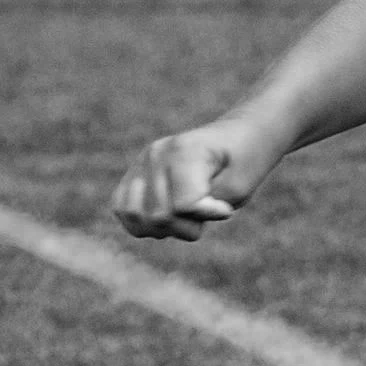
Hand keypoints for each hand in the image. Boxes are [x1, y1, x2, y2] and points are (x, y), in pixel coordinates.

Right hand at [111, 126, 257, 242]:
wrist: (238, 137)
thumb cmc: (244, 162)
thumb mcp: (240, 186)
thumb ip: (209, 206)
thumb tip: (176, 215)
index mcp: (184, 152)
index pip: (181, 205)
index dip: (204, 216)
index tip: (224, 208)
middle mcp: (156, 154)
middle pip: (157, 216)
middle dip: (186, 226)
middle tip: (206, 213)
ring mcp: (142, 162)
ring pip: (134, 216)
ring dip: (163, 228)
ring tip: (185, 216)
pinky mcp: (134, 173)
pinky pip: (122, 209)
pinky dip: (143, 223)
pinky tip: (168, 218)